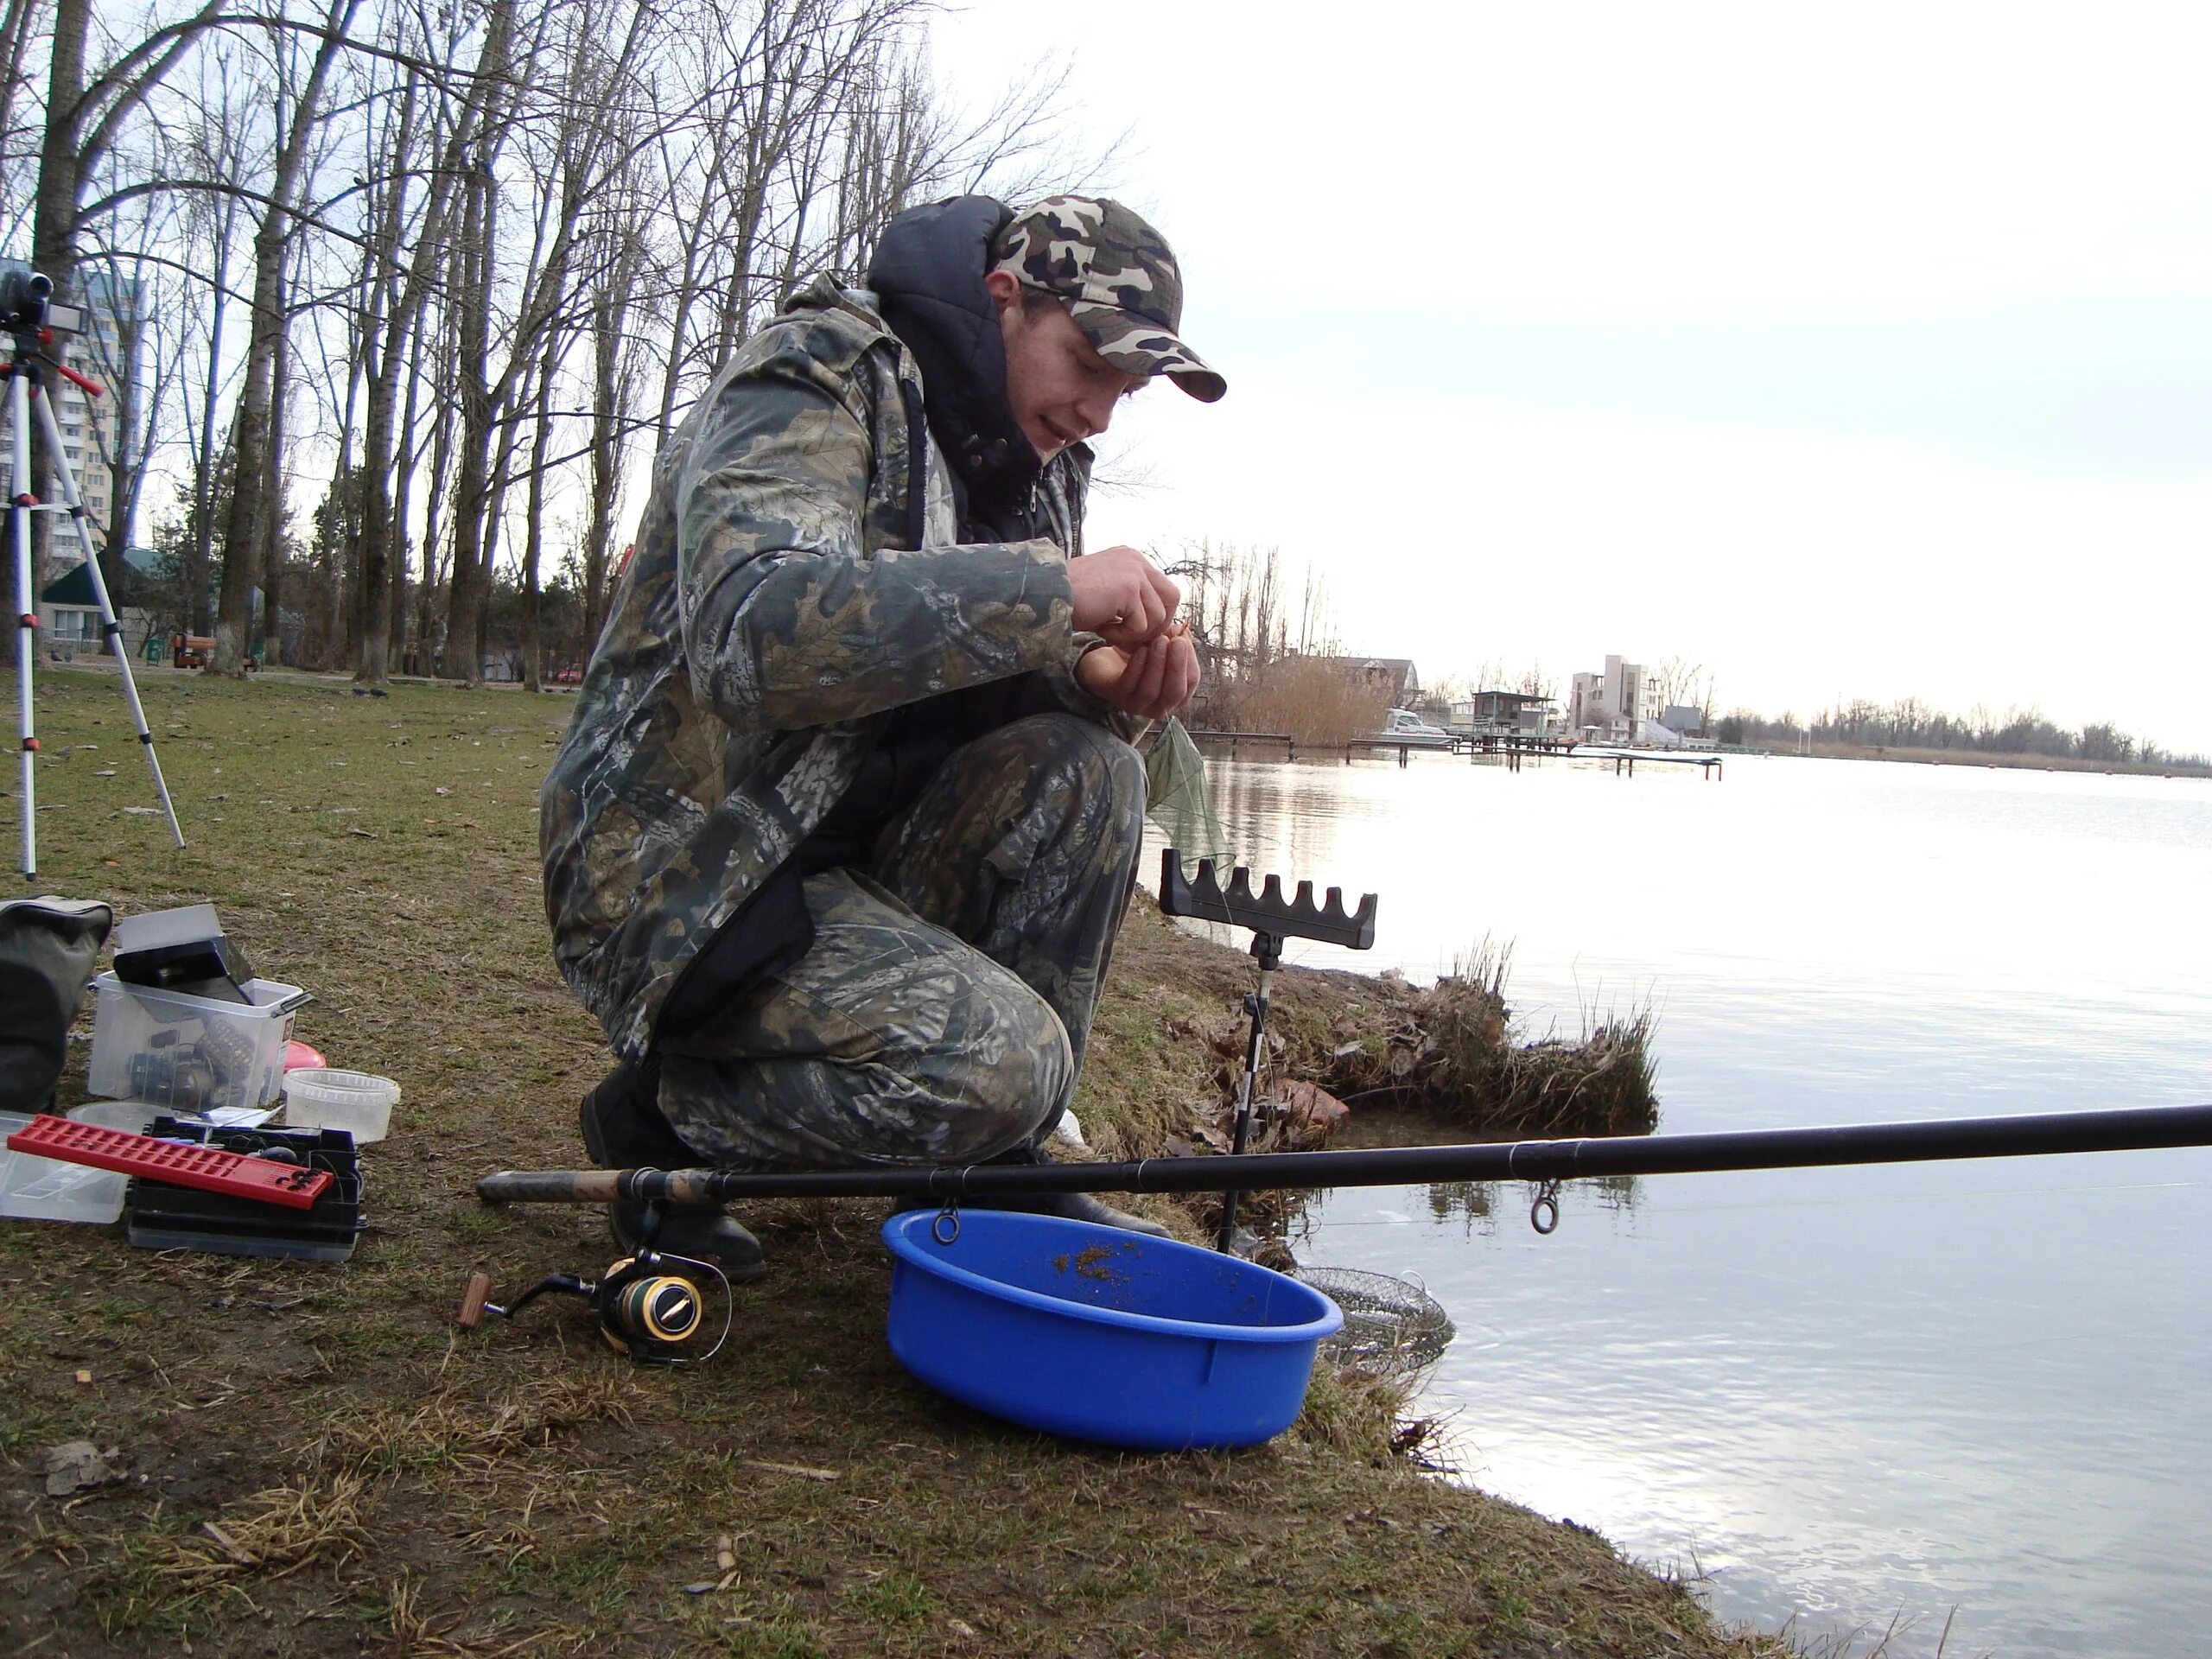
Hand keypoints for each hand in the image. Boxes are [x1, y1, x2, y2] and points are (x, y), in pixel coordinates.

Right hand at [1067, 545, 1180, 646]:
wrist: (1046, 594)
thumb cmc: (1070, 598)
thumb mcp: (1108, 594)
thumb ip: (1131, 601)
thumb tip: (1155, 626)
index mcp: (1132, 559)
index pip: (1164, 588)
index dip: (1156, 613)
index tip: (1137, 629)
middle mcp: (1136, 560)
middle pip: (1172, 597)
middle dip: (1158, 623)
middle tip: (1133, 637)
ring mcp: (1134, 573)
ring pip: (1157, 616)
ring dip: (1133, 632)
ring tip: (1108, 629)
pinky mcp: (1128, 589)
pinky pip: (1139, 626)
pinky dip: (1121, 635)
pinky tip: (1101, 628)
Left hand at [1075, 630, 1200, 720]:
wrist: (1106, 661)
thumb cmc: (1137, 655)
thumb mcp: (1160, 644)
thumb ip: (1175, 638)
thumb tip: (1183, 632)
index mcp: (1175, 694)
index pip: (1191, 682)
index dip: (1189, 659)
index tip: (1183, 638)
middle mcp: (1159, 705)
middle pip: (1174, 692)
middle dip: (1177, 665)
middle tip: (1177, 642)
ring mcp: (1137, 705)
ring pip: (1151, 691)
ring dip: (1157, 664)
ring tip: (1159, 641)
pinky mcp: (1117, 697)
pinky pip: (1129, 684)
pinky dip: (1137, 666)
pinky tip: (1141, 650)